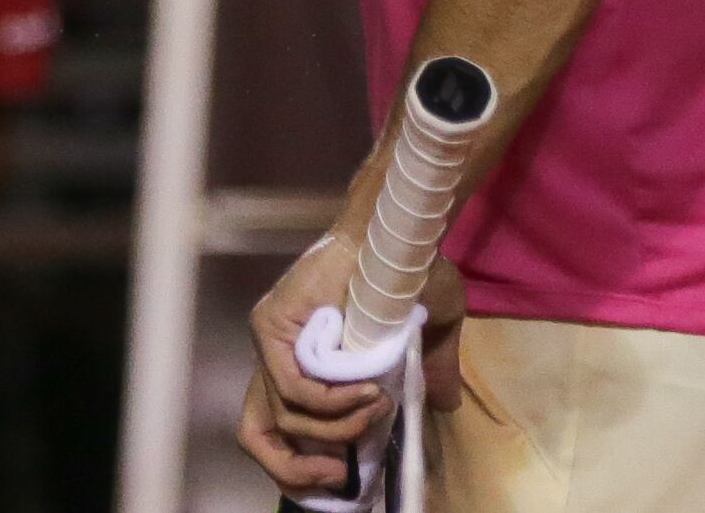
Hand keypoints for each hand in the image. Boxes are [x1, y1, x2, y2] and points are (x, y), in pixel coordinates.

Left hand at [233, 229, 464, 496]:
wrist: (396, 231)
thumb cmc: (410, 273)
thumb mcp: (425, 334)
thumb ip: (427, 370)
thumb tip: (444, 405)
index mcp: (302, 362)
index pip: (280, 428)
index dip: (303, 463)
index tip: (347, 474)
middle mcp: (277, 354)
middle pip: (261, 432)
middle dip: (300, 467)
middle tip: (345, 470)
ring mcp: (270, 339)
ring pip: (284, 416)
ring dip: (338, 427)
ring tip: (379, 405)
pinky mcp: (272, 324)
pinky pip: (293, 387)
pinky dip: (332, 403)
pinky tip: (368, 391)